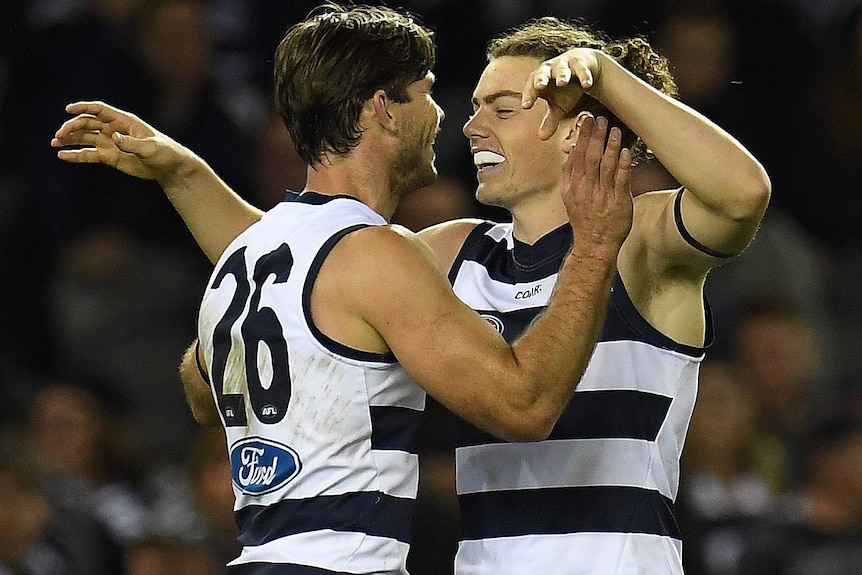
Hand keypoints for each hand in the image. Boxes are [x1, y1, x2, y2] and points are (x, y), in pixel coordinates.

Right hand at [51, 100, 192, 184]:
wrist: (170, 167)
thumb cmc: (165, 153)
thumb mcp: (151, 147)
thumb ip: (132, 143)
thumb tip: (114, 138)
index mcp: (124, 121)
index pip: (99, 110)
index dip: (83, 107)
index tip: (68, 109)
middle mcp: (114, 129)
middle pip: (87, 124)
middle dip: (72, 127)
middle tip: (60, 135)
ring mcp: (110, 143)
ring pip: (85, 138)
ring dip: (70, 139)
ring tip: (55, 143)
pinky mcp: (110, 157)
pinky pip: (89, 154)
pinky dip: (76, 155)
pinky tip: (63, 156)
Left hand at [521, 48, 601, 139]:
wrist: (584, 68)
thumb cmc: (566, 90)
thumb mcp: (559, 106)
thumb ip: (550, 120)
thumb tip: (541, 138)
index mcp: (540, 80)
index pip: (531, 87)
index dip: (528, 95)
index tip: (526, 106)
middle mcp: (550, 70)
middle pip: (542, 73)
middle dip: (541, 79)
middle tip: (540, 86)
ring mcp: (565, 64)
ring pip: (562, 69)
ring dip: (561, 75)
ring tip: (562, 82)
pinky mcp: (580, 62)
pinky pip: (582, 69)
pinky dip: (584, 76)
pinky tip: (587, 85)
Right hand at [563, 115, 632, 249]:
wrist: (594, 243)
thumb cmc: (584, 218)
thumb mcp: (570, 196)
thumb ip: (571, 174)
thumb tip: (571, 151)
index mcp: (573, 186)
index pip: (576, 156)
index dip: (581, 137)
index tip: (586, 121)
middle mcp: (586, 189)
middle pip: (590, 157)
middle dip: (595, 136)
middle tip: (600, 119)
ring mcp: (602, 195)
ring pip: (606, 165)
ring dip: (610, 146)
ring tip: (614, 129)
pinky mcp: (618, 202)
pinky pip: (621, 179)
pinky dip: (623, 164)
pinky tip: (625, 150)